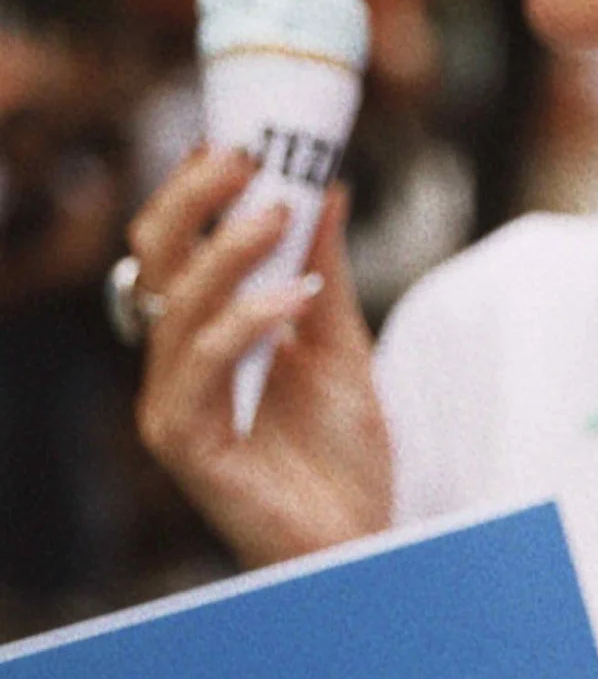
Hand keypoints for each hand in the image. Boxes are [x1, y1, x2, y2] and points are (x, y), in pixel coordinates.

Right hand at [128, 149, 391, 561]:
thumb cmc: (342, 456)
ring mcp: (172, 406)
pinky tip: (295, 299)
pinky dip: (245, 324)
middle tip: (247, 157)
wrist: (362, 540)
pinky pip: (200, 369)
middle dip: (193, 201)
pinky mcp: (185, 445)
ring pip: (177, 307)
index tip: (235, 139)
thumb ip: (327, 269)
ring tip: (281, 212)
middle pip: (154, 262)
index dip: (192, 191)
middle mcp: (173, 365)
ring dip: (229, 252)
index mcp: (200, 336)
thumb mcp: (342, 344)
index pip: (173, 249)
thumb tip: (328, 185)